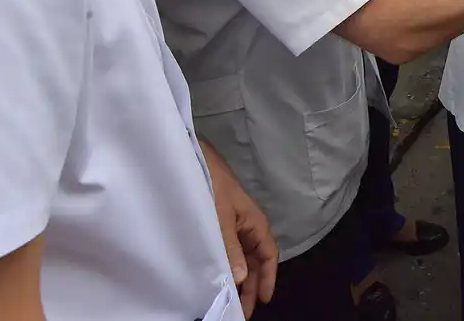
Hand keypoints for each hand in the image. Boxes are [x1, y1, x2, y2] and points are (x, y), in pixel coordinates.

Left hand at [223, 182, 277, 314]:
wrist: (194, 157)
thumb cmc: (213, 184)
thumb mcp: (221, 217)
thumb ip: (230, 247)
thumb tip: (242, 278)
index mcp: (255, 223)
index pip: (268, 255)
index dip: (267, 278)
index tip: (263, 300)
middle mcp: (247, 226)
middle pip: (256, 260)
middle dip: (253, 285)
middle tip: (244, 310)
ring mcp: (233, 224)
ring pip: (243, 256)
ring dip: (241, 277)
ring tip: (233, 298)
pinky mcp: (219, 222)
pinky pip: (229, 249)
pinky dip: (229, 264)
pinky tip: (221, 276)